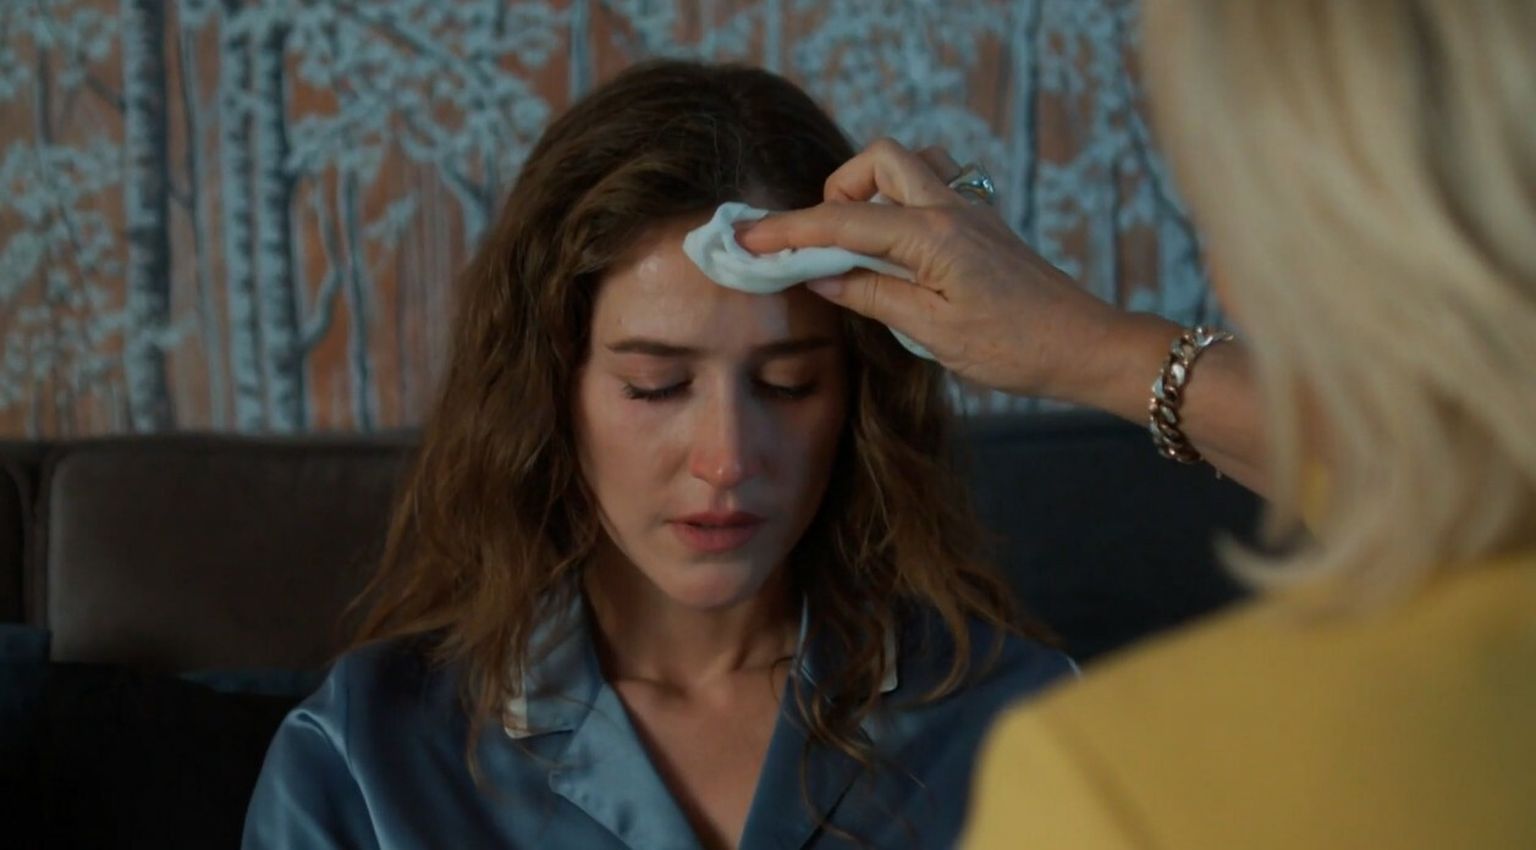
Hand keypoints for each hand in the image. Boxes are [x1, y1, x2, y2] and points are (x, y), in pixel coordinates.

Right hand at [737, 138, 1121, 400]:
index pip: (843, 221)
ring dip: (874, 189)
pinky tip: (897, 250)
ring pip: (910, 165)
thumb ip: (875, 296)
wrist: (1083, 346)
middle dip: (838, 189)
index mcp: (932, 235)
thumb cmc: (1015, 347)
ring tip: (859, 242)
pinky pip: (933, 188)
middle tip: (822, 240)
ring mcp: (971, 212)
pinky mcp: (982, 225)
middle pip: (880, 160)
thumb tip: (825, 276)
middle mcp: (951, 209)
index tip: (748, 238)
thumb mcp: (934, 333)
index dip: (789, 230)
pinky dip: (902, 204)